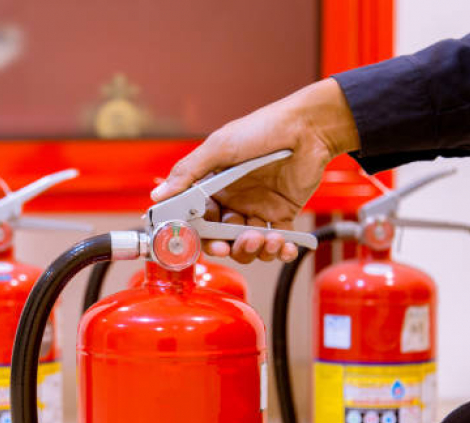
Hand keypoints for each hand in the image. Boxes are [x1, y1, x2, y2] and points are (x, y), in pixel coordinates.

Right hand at [151, 78, 359, 262]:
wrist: (310, 126)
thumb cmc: (264, 128)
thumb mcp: (220, 146)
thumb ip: (188, 172)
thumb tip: (159, 195)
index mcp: (213, 185)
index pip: (197, 220)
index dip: (198, 235)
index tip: (202, 243)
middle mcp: (232, 199)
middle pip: (221, 237)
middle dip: (227, 246)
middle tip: (232, 244)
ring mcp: (257, 208)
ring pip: (247, 243)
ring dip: (254, 249)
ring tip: (266, 238)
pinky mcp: (282, 213)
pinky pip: (276, 241)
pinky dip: (279, 249)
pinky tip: (283, 245)